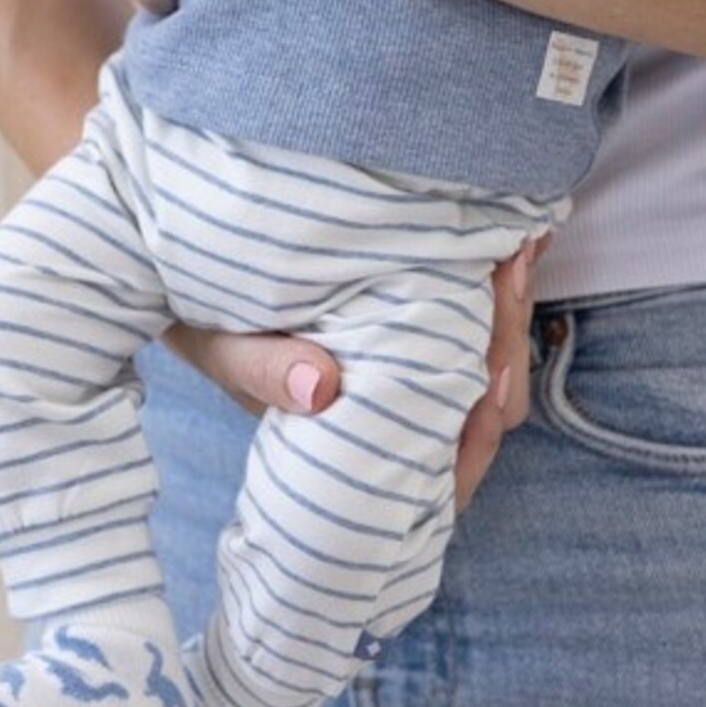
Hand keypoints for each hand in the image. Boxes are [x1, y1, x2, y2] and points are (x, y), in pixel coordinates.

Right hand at [163, 239, 545, 514]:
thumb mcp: (221, 349)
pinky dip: (496, 290)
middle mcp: (397, 419)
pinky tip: (506, 240)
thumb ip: (259, 372)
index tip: (487, 366)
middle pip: (487, 411)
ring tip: (514, 244)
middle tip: (509, 266)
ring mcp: (412, 374)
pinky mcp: (418, 328)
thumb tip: (320, 387)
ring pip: (494, 369)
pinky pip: (478, 325)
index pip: (445, 467)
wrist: (191, 284)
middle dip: (505, 341)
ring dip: (509, 310)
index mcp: (358, 447)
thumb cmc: (210, 327)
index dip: (476, 427)